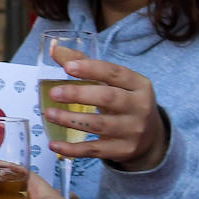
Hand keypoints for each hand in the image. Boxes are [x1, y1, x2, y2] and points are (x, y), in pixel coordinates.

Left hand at [43, 57, 168, 170]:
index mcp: (139, 84)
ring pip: (99, 125)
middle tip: (53, 93)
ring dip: (70, 119)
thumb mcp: (114, 83)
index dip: (90, 69)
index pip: (115, 73)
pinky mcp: (122, 150)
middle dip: (78, 94)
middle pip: (108, 98)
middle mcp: (140, 107)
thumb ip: (85, 65)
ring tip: (49, 114)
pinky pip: (94, 150)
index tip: (67, 67)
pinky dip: (72, 149)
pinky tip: (54, 144)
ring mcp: (132, 131)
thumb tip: (54, 48)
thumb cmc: (124, 101)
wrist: (150, 137)